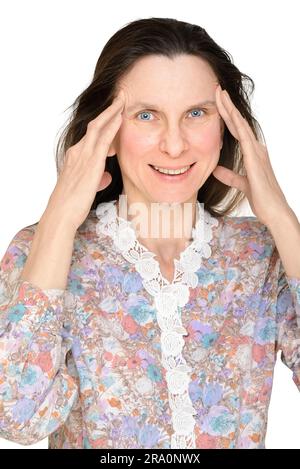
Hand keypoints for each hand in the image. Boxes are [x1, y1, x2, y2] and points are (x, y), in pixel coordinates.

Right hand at [43, 91, 124, 231]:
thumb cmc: (72, 203)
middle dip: (109, 109)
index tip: (114, 111)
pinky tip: (121, 118)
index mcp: (76, 156)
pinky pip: (103, 140)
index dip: (104, 121)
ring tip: (123, 100)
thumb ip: (97, 178)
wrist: (62, 213)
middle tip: (120, 96)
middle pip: (95, 124)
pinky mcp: (90, 164)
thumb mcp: (87, 187)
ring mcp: (83, 156)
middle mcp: (78, 152)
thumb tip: (106, 176)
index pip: (92, 134)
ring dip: (112, 112)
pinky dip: (112, 127)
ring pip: (99, 127)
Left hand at [212, 84, 290, 227]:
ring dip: (230, 110)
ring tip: (221, 95)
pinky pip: (245, 139)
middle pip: (238, 123)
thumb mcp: (241, 184)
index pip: (236, 130)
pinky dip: (238, 126)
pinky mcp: (255, 161)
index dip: (226, 116)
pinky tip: (231, 115)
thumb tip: (216, 169)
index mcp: (253, 153)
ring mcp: (257, 153)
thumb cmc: (262, 198)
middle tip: (217, 89)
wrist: (274, 211)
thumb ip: (230, 176)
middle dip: (227, 106)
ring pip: (241, 126)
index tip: (217, 102)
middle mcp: (256, 149)